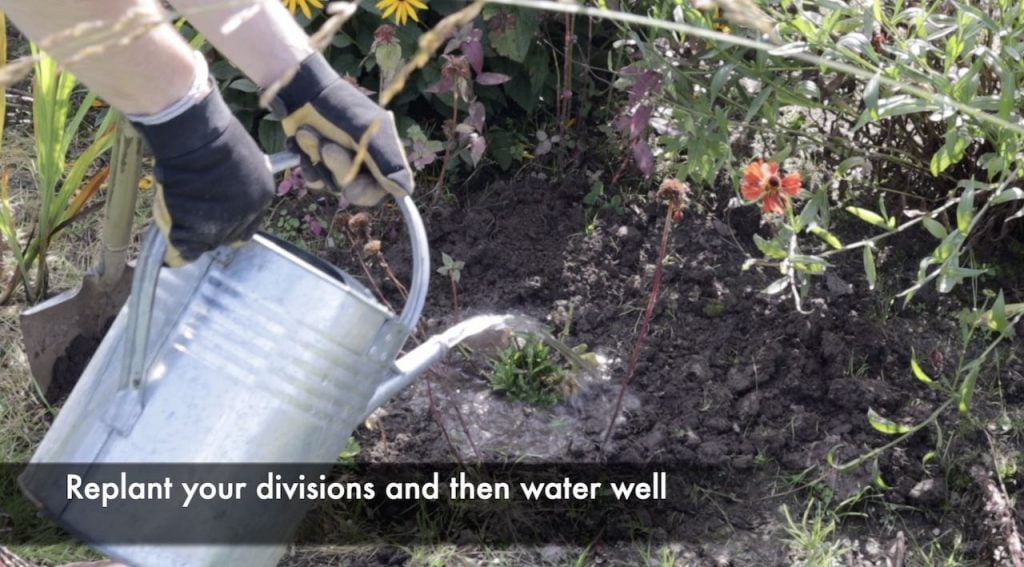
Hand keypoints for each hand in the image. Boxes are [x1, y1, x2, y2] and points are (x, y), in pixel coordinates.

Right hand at [131, 88, 274, 265]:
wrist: (195, 138)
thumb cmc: (214, 137)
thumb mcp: (241, 158)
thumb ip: (239, 178)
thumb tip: (230, 185)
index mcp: (262, 194)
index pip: (250, 222)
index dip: (233, 223)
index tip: (219, 222)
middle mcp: (248, 213)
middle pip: (230, 235)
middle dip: (214, 231)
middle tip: (195, 222)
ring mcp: (223, 224)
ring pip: (207, 242)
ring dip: (194, 236)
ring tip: (178, 222)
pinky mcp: (198, 230)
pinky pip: (187, 248)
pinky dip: (178, 246)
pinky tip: (172, 239)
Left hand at [268, 52, 413, 205]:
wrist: (300, 89)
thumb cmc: (337, 105)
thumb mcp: (366, 133)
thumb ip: (387, 162)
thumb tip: (405, 192)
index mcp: (383, 151)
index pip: (384, 188)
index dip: (368, 192)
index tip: (352, 189)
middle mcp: (363, 159)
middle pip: (354, 188)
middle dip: (337, 167)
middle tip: (327, 146)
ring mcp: (340, 161)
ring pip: (332, 183)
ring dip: (318, 161)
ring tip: (310, 133)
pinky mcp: (318, 161)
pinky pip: (314, 180)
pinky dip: (306, 164)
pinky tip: (301, 143)